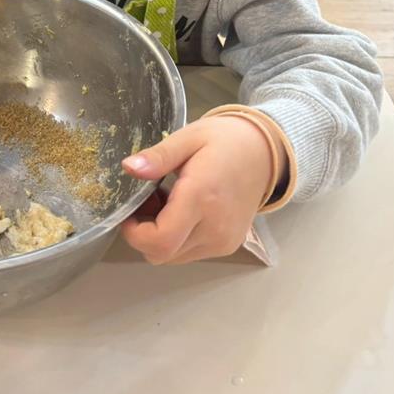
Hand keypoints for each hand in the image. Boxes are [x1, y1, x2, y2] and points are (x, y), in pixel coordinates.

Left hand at [121, 113, 279, 264]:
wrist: (265, 153)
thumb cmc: (224, 140)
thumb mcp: (188, 137)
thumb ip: (158, 157)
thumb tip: (128, 168)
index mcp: (201, 198)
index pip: (160, 241)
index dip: (135, 233)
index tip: (129, 211)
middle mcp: (214, 228)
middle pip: (163, 254)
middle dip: (144, 233)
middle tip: (147, 200)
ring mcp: (224, 241)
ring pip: (174, 256)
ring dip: (160, 236)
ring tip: (166, 202)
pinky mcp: (228, 246)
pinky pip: (190, 252)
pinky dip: (178, 238)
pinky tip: (182, 211)